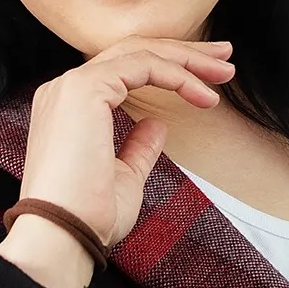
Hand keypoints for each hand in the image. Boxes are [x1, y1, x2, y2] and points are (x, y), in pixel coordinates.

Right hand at [0, 37, 234, 287]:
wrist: (63, 236)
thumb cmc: (90, 216)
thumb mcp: (124, 176)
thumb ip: (138, 146)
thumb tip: (156, 125)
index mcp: (70, 109)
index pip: (124, 70)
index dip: (169, 68)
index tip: (207, 80)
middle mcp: (66, 90)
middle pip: (134, 52)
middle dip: (184, 53)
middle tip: (225, 57)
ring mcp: (72, 86)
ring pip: (139, 52)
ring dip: (186, 59)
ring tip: (225, 71)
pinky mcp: (85, 89)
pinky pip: (141, 65)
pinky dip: (177, 75)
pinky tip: (203, 94)